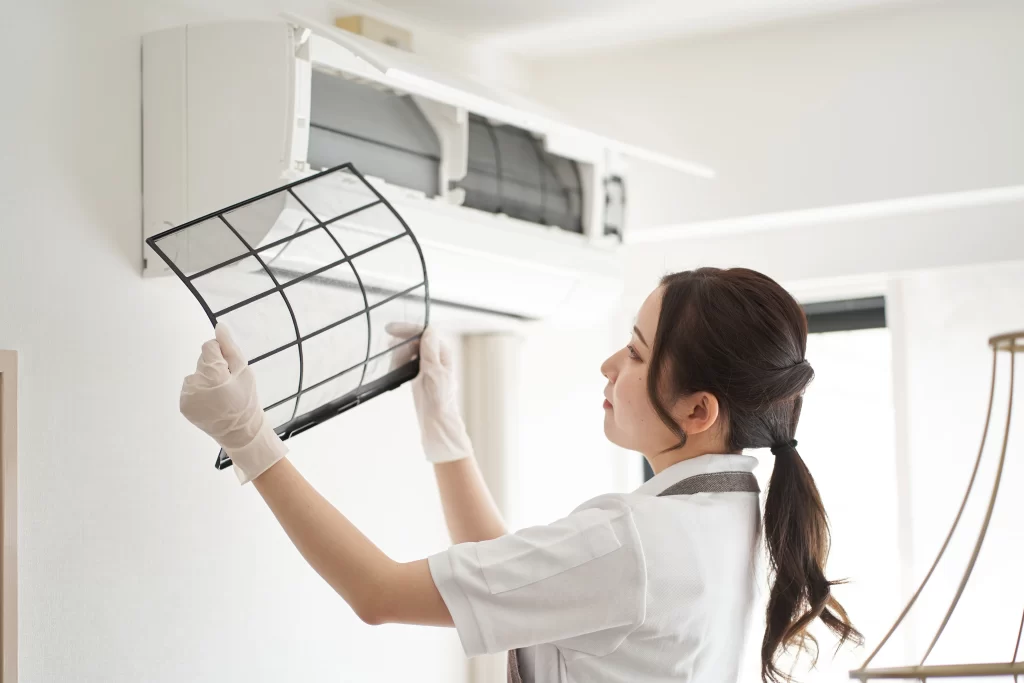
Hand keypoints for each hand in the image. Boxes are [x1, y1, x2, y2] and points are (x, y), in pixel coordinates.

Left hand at [180, 324, 287, 483]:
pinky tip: (212, 402)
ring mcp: (187, 396)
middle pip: (201, 361)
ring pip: (195, 374)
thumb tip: (219, 327)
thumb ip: (230, 348)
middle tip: (228, 385)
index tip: (230, 368)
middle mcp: (196, 384)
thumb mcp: (245, 372)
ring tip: (220, 395)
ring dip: (206, 379)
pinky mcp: (184, 405)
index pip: (208, 347)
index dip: (221, 354)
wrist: (240, 432)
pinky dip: (199, 392)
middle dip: (214, 368)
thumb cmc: (247, 400)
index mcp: (213, 375)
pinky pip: (190, 388)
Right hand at [385, 323, 472, 463]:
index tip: (390, 329)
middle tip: (389, 349)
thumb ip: (431, 351)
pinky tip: (395, 370)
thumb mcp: (435, 373)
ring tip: (394, 366)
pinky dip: (398, 363)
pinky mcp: (418, 373)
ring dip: (398, 355)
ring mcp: (427, 364)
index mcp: (443, 352)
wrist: (437, 420)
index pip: (425, 332)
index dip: (407, 328)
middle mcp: (436, 356)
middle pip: (414, 339)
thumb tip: (429, 331)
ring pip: (408, 350)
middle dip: (401, 344)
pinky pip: (406, 361)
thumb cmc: (440, 399)